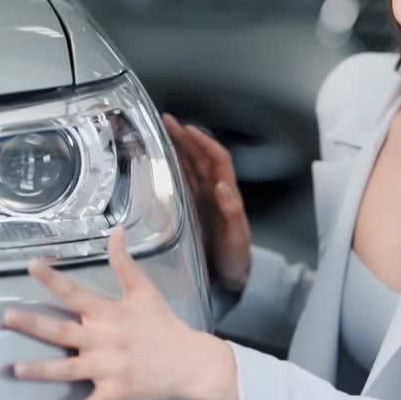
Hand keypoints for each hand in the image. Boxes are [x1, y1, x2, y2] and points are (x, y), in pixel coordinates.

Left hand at [3, 229, 238, 399]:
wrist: (189, 361)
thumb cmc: (162, 324)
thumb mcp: (145, 291)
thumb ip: (124, 263)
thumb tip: (115, 232)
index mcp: (109, 313)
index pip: (75, 293)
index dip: (52, 279)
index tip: (32, 265)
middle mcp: (105, 339)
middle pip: (62, 331)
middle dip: (33, 324)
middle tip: (7, 316)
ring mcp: (110, 367)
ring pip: (69, 370)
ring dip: (43, 371)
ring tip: (17, 369)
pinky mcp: (117, 390)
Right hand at [161, 113, 252, 291]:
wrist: (234, 279)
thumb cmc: (237, 258)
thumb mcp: (237, 237)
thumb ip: (231, 212)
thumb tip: (223, 185)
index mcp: (227, 194)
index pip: (216, 160)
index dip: (203, 143)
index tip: (188, 129)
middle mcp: (215, 192)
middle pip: (201, 157)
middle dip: (186, 137)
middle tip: (167, 120)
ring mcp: (204, 199)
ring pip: (191, 166)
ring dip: (180, 147)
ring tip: (163, 131)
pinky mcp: (194, 209)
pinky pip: (184, 182)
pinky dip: (175, 167)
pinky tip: (164, 160)